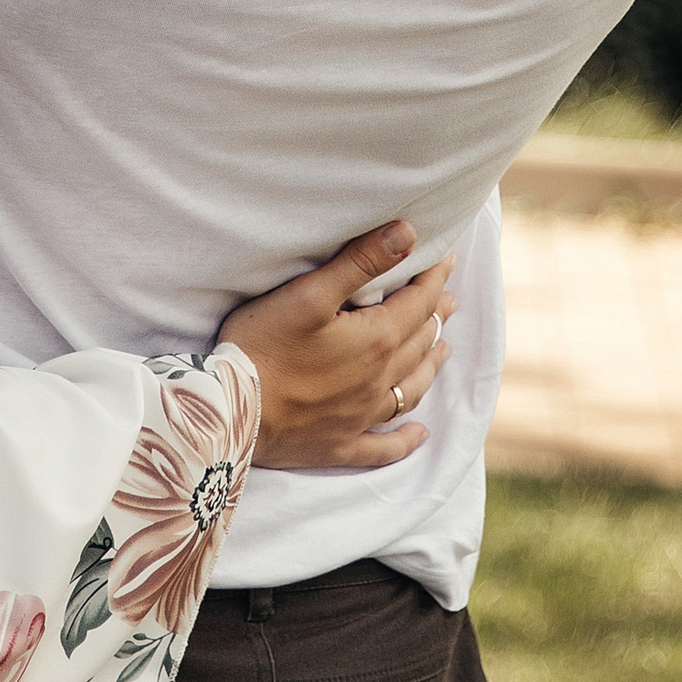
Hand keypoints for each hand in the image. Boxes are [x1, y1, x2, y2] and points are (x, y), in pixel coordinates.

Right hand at [217, 220, 452, 471]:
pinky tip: (420, 436)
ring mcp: (360, 417)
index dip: (434, 279)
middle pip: (419, 344)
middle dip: (436, 317)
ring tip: (443, 350)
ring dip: (430, 366)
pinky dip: (406, 440)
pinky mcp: (339, 445)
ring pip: (410, 390)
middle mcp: (378, 381)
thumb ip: (361, 262)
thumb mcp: (310, 293)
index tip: (447, 260)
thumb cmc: (264, 345)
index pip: (418, 303)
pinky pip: (384, 447)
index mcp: (376, 341)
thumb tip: (409, 234)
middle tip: (449, 300)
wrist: (232, 413)